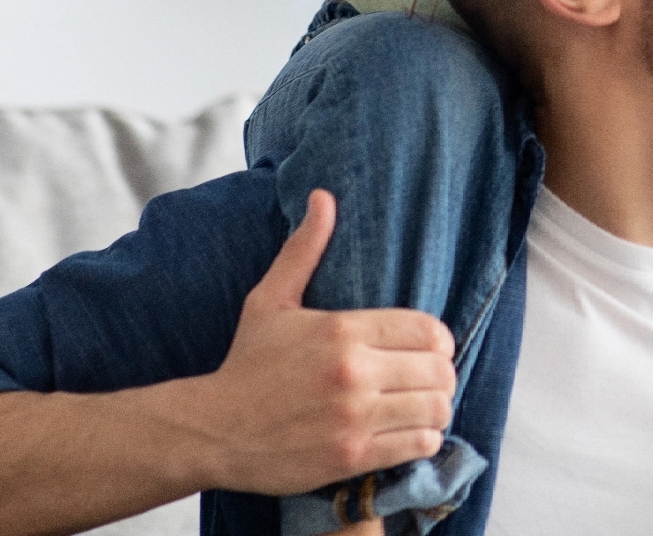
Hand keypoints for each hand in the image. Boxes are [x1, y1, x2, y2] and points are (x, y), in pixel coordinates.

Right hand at [184, 189, 457, 495]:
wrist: (211, 430)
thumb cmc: (246, 363)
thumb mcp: (271, 300)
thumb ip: (305, 249)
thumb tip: (324, 198)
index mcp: (343, 329)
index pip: (428, 329)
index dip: (439, 340)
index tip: (429, 349)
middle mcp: (353, 372)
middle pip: (439, 370)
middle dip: (442, 374)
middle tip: (429, 380)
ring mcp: (354, 417)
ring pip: (436, 407)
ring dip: (437, 407)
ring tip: (423, 406)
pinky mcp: (351, 455)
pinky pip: (418, 444)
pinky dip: (424, 439)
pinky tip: (410, 432)